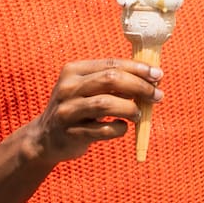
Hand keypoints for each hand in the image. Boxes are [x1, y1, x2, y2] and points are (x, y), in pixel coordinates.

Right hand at [31, 58, 162, 164]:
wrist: (45, 138)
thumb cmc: (77, 109)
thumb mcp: (87, 89)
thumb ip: (112, 81)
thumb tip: (151, 78)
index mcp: (74, 70)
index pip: (111, 64)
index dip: (138, 69)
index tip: (158, 75)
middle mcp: (68, 87)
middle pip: (110, 79)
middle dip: (139, 86)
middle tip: (157, 95)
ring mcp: (67, 110)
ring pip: (105, 103)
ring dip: (130, 108)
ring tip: (139, 114)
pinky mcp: (70, 133)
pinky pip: (102, 129)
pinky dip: (118, 128)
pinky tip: (122, 128)